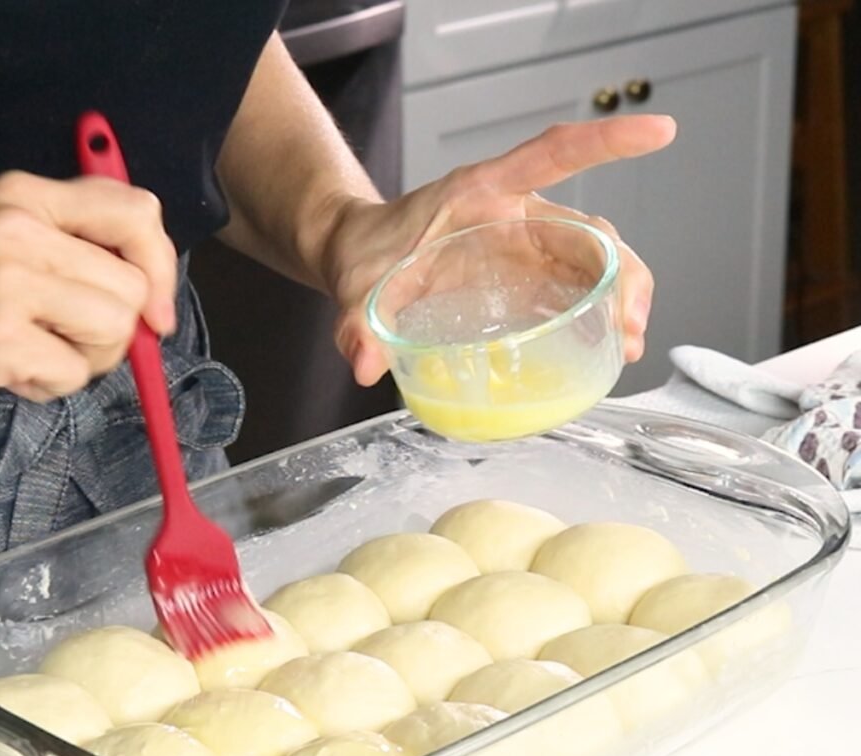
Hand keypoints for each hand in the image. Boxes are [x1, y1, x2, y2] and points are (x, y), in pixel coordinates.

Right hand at [0, 171, 177, 416]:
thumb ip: (68, 246)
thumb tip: (148, 289)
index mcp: (25, 197)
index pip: (137, 211)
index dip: (160, 265)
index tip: (155, 309)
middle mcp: (19, 230)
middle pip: (134, 289)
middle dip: (116, 331)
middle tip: (67, 339)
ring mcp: (6, 283)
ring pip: (115, 332)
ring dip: (87, 360)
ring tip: (34, 352)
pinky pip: (74, 376)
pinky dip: (49, 387)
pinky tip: (8, 371)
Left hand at [321, 115, 677, 385]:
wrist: (358, 257)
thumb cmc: (365, 254)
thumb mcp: (357, 285)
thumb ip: (357, 322)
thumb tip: (362, 363)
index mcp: (480, 194)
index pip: (551, 156)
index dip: (604, 144)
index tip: (656, 133)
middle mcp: (513, 215)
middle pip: (587, 230)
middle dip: (621, 274)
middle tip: (628, 327)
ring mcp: (522, 248)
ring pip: (590, 263)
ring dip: (619, 300)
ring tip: (626, 345)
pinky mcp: (522, 280)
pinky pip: (572, 291)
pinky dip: (595, 317)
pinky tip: (603, 349)